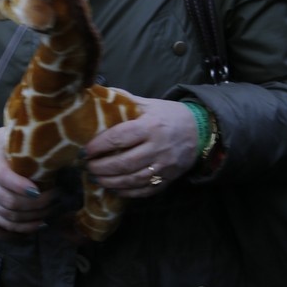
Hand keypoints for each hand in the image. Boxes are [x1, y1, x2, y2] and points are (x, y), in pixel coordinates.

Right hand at [0, 128, 57, 233]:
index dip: (20, 185)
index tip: (38, 188)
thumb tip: (49, 131)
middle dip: (34, 203)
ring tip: (51, 208)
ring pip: (9, 215)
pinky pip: (5, 224)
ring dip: (32, 216)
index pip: (3, 177)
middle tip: (54, 196)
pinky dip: (23, 227)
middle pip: (9, 201)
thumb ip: (20, 135)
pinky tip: (40, 223)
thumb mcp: (2, 136)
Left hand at [84, 97, 199, 198]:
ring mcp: (164, 166)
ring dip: (111, 181)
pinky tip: (115, 189)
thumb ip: (125, 101)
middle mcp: (157, 148)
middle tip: (87, 166)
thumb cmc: (170, 115)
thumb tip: (97, 93)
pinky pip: (145, 190)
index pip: (120, 137)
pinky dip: (127, 192)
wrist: (200, 130)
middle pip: (124, 162)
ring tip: (96, 178)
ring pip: (133, 179)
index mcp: (150, 126)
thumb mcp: (149, 104)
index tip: (86, 150)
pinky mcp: (168, 180)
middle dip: (101, 167)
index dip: (99, 146)